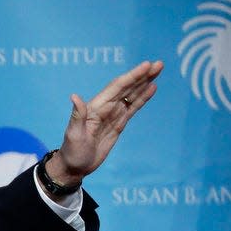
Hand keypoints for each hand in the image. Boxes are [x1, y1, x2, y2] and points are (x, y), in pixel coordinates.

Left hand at [46, 60, 164, 187]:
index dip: (132, 77)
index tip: (146, 66)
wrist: (74, 166)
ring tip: (158, 70)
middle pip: (127, 88)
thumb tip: (75, 97)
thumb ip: (77, 116)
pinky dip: (142, 98)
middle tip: (159, 64)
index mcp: (95, 107)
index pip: (116, 88)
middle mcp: (104, 108)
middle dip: (142, 76)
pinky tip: (151, 88)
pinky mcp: (118, 124)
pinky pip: (132, 107)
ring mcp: (112, 115)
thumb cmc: (72, 151)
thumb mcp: (73, 135)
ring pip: (131, 95)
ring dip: (145, 83)